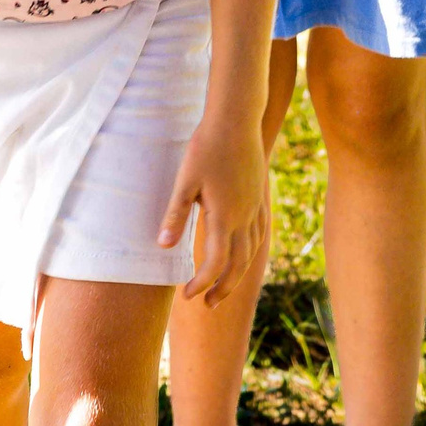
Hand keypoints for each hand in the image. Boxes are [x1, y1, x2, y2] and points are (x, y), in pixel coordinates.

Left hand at [162, 113, 268, 305]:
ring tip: (225, 287)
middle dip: (224, 288)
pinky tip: (247, 253)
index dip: (203, 283)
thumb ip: (176, 215)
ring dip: (238, 273)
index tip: (188, 295)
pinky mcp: (260, 196)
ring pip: (252, 251)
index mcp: (224, 216)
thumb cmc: (206, 147)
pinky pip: (260, 233)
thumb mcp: (185, 180)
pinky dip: (253, 251)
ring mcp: (255, 207)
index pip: (217, 263)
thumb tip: (164, 247)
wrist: (236, 120)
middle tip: (208, 305)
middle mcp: (245, 216)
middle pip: (239, 264)